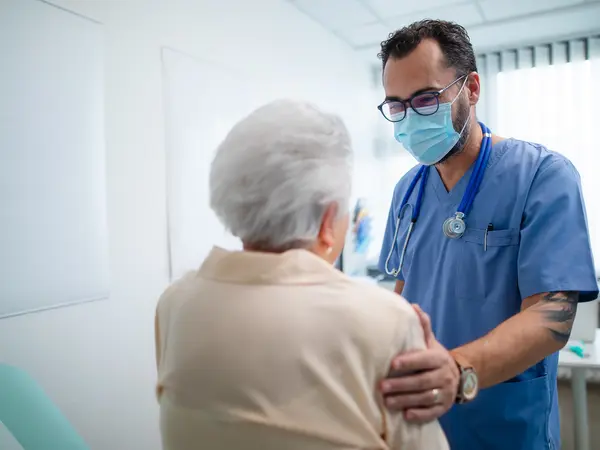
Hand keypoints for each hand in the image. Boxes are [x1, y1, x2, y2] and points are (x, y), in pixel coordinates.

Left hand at [380, 304, 458, 422]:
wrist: (460, 376)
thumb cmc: (435, 358)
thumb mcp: (431, 342)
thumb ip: (423, 326)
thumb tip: (413, 306)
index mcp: (439, 358)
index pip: (424, 360)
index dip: (409, 362)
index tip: (392, 364)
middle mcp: (444, 376)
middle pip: (422, 381)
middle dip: (401, 385)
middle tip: (382, 386)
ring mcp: (445, 394)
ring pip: (425, 398)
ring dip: (405, 400)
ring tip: (387, 402)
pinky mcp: (443, 408)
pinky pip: (432, 413)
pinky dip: (419, 415)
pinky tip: (405, 415)